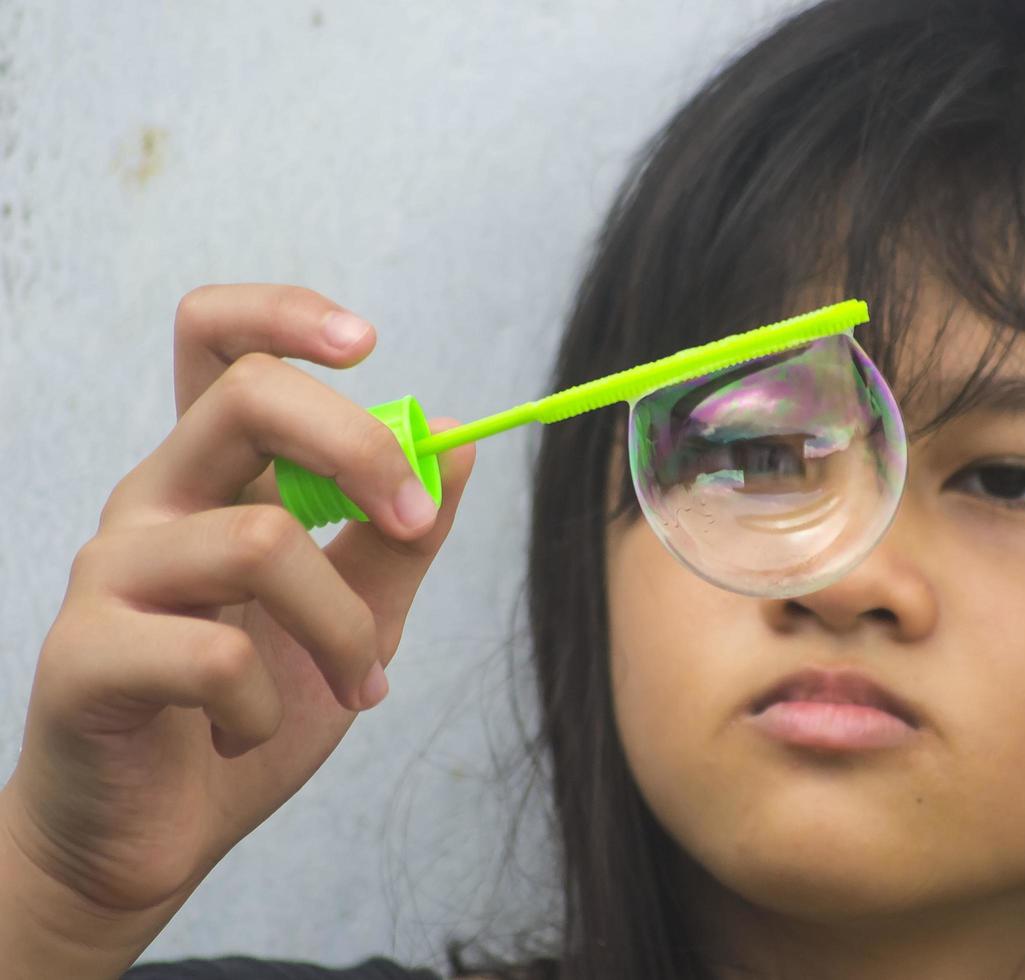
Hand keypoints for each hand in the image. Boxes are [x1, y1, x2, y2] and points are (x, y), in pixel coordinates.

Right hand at [0, 285, 475, 940]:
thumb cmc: (246, 711)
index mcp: (215, 477)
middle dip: (360, 447)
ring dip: (339, 628)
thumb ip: (401, 537)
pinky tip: (247, 735)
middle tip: (410, 521)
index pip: (218, 340)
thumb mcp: (354, 617)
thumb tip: (462, 444)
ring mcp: (110, 571)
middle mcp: (156, 499)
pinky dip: (266, 707)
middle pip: (247, 392)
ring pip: (257, 542)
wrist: (153, 835)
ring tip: (355, 686)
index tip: (371, 343)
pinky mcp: (82, 654)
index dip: (287, 314)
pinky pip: (214, 656)